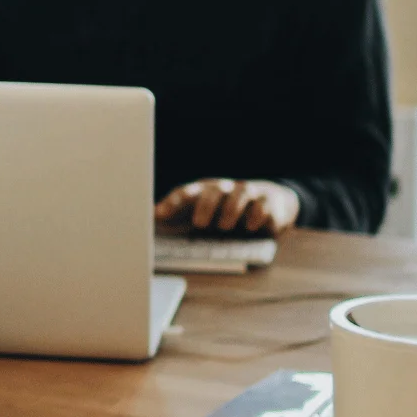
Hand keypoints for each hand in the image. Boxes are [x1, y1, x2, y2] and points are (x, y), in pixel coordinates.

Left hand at [154, 179, 299, 236]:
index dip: (171, 203)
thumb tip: (147, 221)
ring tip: (224, 226)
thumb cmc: (225, 212)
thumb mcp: (200, 215)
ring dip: (232, 209)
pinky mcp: (268, 202)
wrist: (269, 203)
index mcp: (203, 192)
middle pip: (214, 190)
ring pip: (241, 192)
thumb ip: (175, 218)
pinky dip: (257, 215)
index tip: (158, 215)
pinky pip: (264, 205)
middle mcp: (224, 189)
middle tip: (199, 224)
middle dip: (205, 206)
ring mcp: (247, 193)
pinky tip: (252, 226)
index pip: (185, 193)